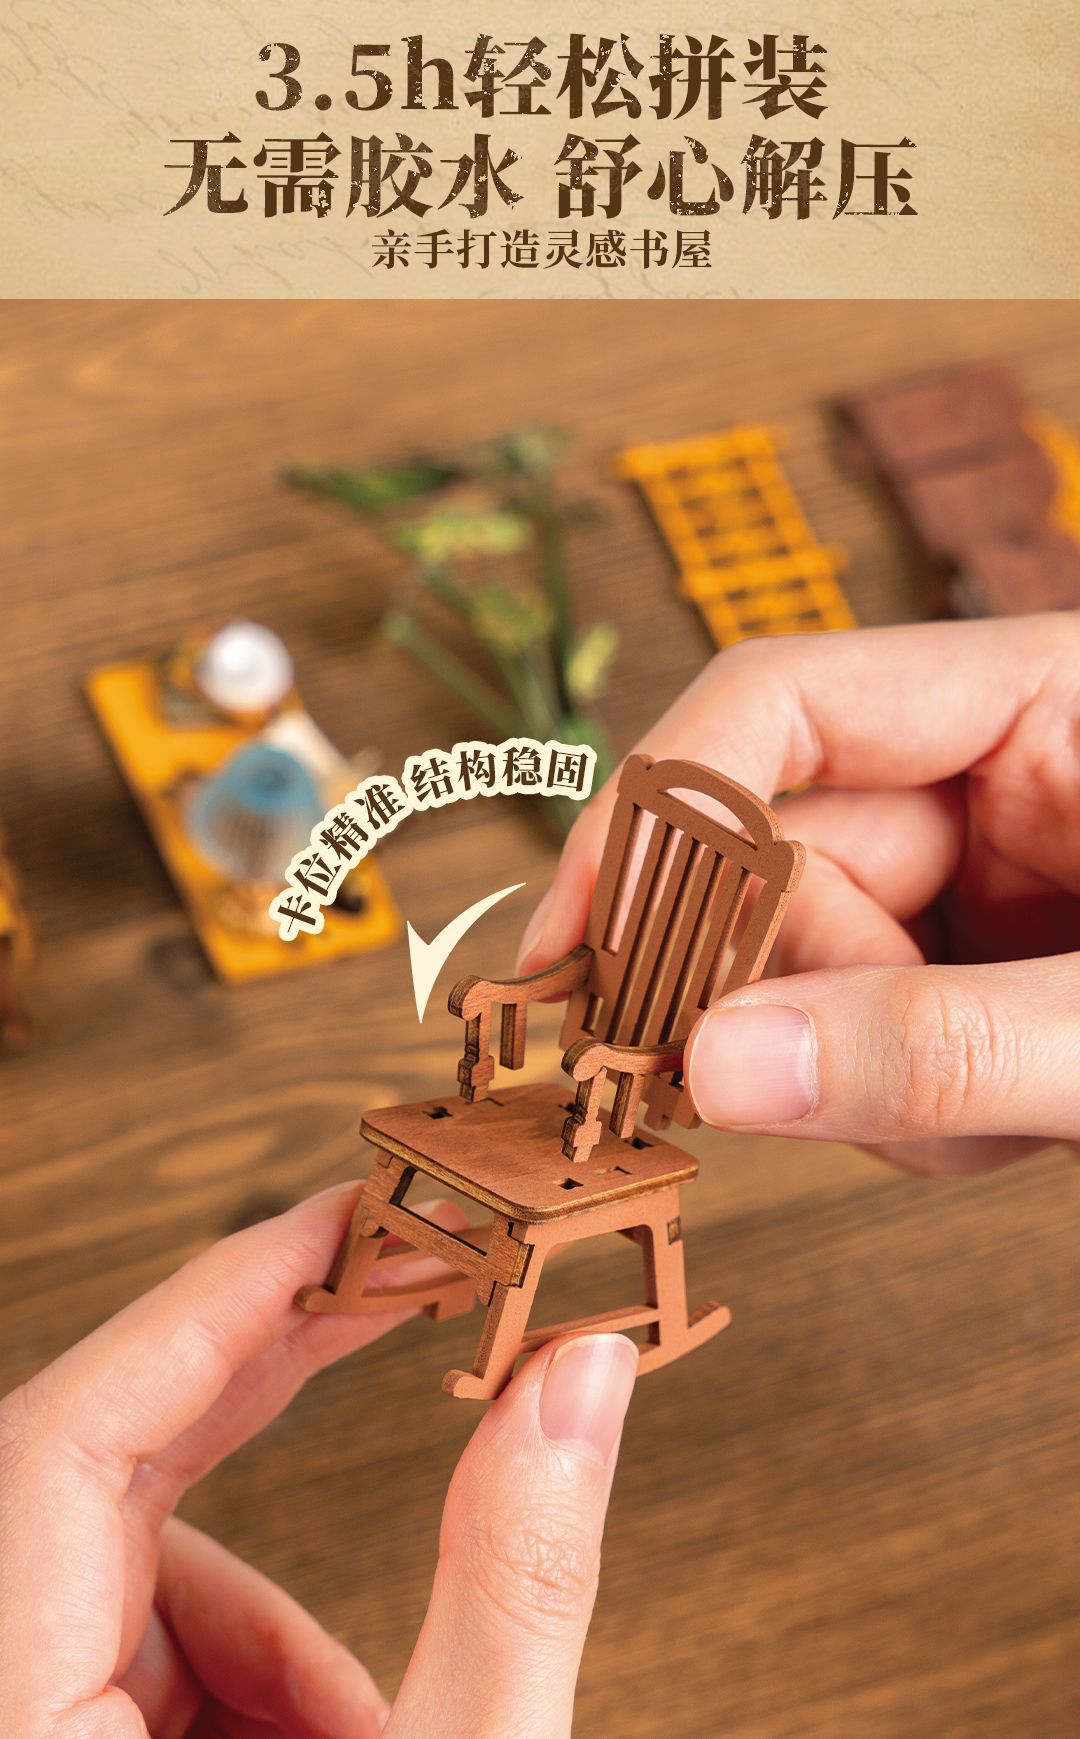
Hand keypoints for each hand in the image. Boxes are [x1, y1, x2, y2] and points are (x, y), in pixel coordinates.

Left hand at [0, 1185, 635, 1737]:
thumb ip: (512, 1586)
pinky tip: (343, 1738)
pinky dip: (257, 1672)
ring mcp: (19, 1720)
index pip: (61, 1438)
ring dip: (276, 1624)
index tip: (340, 1222)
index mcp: (16, 1724)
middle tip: (402, 1291)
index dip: (209, 1303)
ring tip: (379, 1722)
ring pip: (134, 1574)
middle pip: (100, 1470)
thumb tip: (576, 1380)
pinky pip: (138, 1650)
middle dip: (266, 1384)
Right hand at [517, 614, 1079, 1175]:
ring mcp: (975, 878)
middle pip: (771, 860)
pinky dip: (897, 1110)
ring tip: (995, 1116)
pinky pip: (859, 1039)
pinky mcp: (972, 969)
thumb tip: (718, 1069)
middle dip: (756, 991)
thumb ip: (947, 1043)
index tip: (576, 936)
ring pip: (806, 973)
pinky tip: (998, 1122)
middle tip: (717, 1088)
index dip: (655, 808)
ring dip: (854, 1077)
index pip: (780, 702)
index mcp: (1040, 698)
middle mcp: (986, 776)